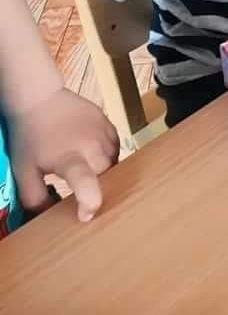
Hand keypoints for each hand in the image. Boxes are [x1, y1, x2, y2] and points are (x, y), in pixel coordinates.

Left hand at [10, 88, 118, 222]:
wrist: (39, 98)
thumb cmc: (30, 136)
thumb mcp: (24, 172)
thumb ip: (36, 199)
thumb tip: (51, 215)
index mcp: (69, 158)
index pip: (86, 181)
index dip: (90, 202)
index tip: (86, 214)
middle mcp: (91, 145)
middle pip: (106, 176)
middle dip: (97, 186)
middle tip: (80, 188)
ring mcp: (103, 132)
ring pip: (114, 162)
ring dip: (103, 170)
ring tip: (85, 166)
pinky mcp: (108, 122)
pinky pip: (116, 147)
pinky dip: (107, 154)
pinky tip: (91, 152)